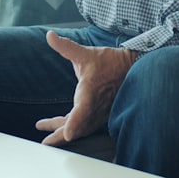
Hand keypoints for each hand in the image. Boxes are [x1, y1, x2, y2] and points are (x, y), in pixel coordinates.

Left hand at [35, 31, 136, 145]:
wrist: (132, 67)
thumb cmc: (109, 61)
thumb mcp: (85, 52)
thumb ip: (66, 46)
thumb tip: (49, 35)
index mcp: (90, 91)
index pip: (82, 110)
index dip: (74, 123)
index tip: (67, 134)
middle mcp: (96, 105)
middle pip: (78, 126)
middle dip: (60, 135)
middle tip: (46, 142)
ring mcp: (100, 112)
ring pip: (81, 128)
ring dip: (64, 132)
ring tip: (49, 137)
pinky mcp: (102, 114)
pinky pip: (86, 126)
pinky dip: (75, 129)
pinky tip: (64, 127)